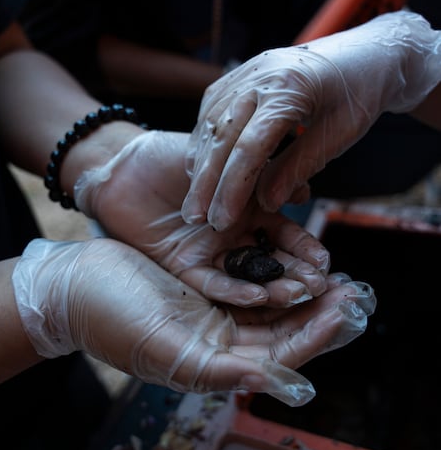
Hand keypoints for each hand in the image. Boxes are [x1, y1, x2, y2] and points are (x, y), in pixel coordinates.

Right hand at [12, 238, 375, 405]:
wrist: (76, 283)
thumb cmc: (109, 318)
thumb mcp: (160, 348)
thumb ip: (214, 370)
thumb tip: (272, 384)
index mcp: (209, 363)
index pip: (275, 357)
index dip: (313, 337)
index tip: (344, 313)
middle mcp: (216, 338)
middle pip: (280, 330)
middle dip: (317, 312)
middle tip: (350, 288)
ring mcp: (211, 307)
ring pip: (269, 302)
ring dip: (300, 288)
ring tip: (331, 270)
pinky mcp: (204, 278)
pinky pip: (247, 274)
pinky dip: (272, 266)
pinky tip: (291, 252)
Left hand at [74, 130, 329, 308]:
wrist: (122, 165)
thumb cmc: (168, 154)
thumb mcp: (221, 161)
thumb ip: (257, 178)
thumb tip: (301, 191)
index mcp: (245, 210)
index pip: (283, 235)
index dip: (305, 249)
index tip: (327, 262)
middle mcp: (231, 236)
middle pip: (270, 262)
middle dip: (296, 275)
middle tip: (320, 288)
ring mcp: (208, 253)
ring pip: (245, 277)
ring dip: (271, 289)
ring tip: (297, 296)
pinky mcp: (183, 266)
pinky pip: (212, 283)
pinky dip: (234, 290)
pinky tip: (258, 295)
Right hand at [181, 10, 440, 230]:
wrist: (361, 54)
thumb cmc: (357, 94)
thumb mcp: (340, 134)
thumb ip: (300, 167)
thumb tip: (266, 202)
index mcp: (289, 88)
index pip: (250, 146)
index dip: (233, 187)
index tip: (222, 219)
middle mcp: (258, 76)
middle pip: (221, 137)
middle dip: (206, 183)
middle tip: (196, 218)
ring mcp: (243, 74)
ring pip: (210, 126)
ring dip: (199, 167)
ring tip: (194, 201)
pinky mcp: (235, 78)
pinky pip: (209, 113)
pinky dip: (202, 144)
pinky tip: (199, 169)